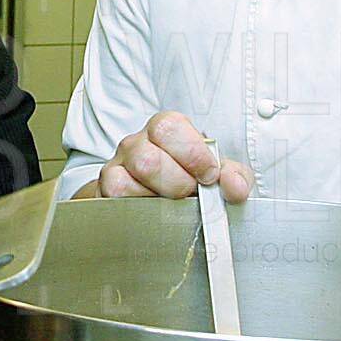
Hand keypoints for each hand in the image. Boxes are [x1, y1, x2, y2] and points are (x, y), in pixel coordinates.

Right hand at [93, 111, 252, 202]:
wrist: (160, 199)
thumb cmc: (190, 180)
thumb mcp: (218, 174)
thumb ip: (233, 177)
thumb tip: (235, 187)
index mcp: (165, 130)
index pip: (168, 127)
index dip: (192, 153)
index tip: (209, 175)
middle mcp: (136, 144)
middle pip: (148, 159)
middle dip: (176, 183)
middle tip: (190, 194)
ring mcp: (117, 167)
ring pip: (125, 183)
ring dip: (158, 199)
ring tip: (173, 205)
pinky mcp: (105, 191)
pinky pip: (115, 199)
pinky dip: (138, 210)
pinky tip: (154, 212)